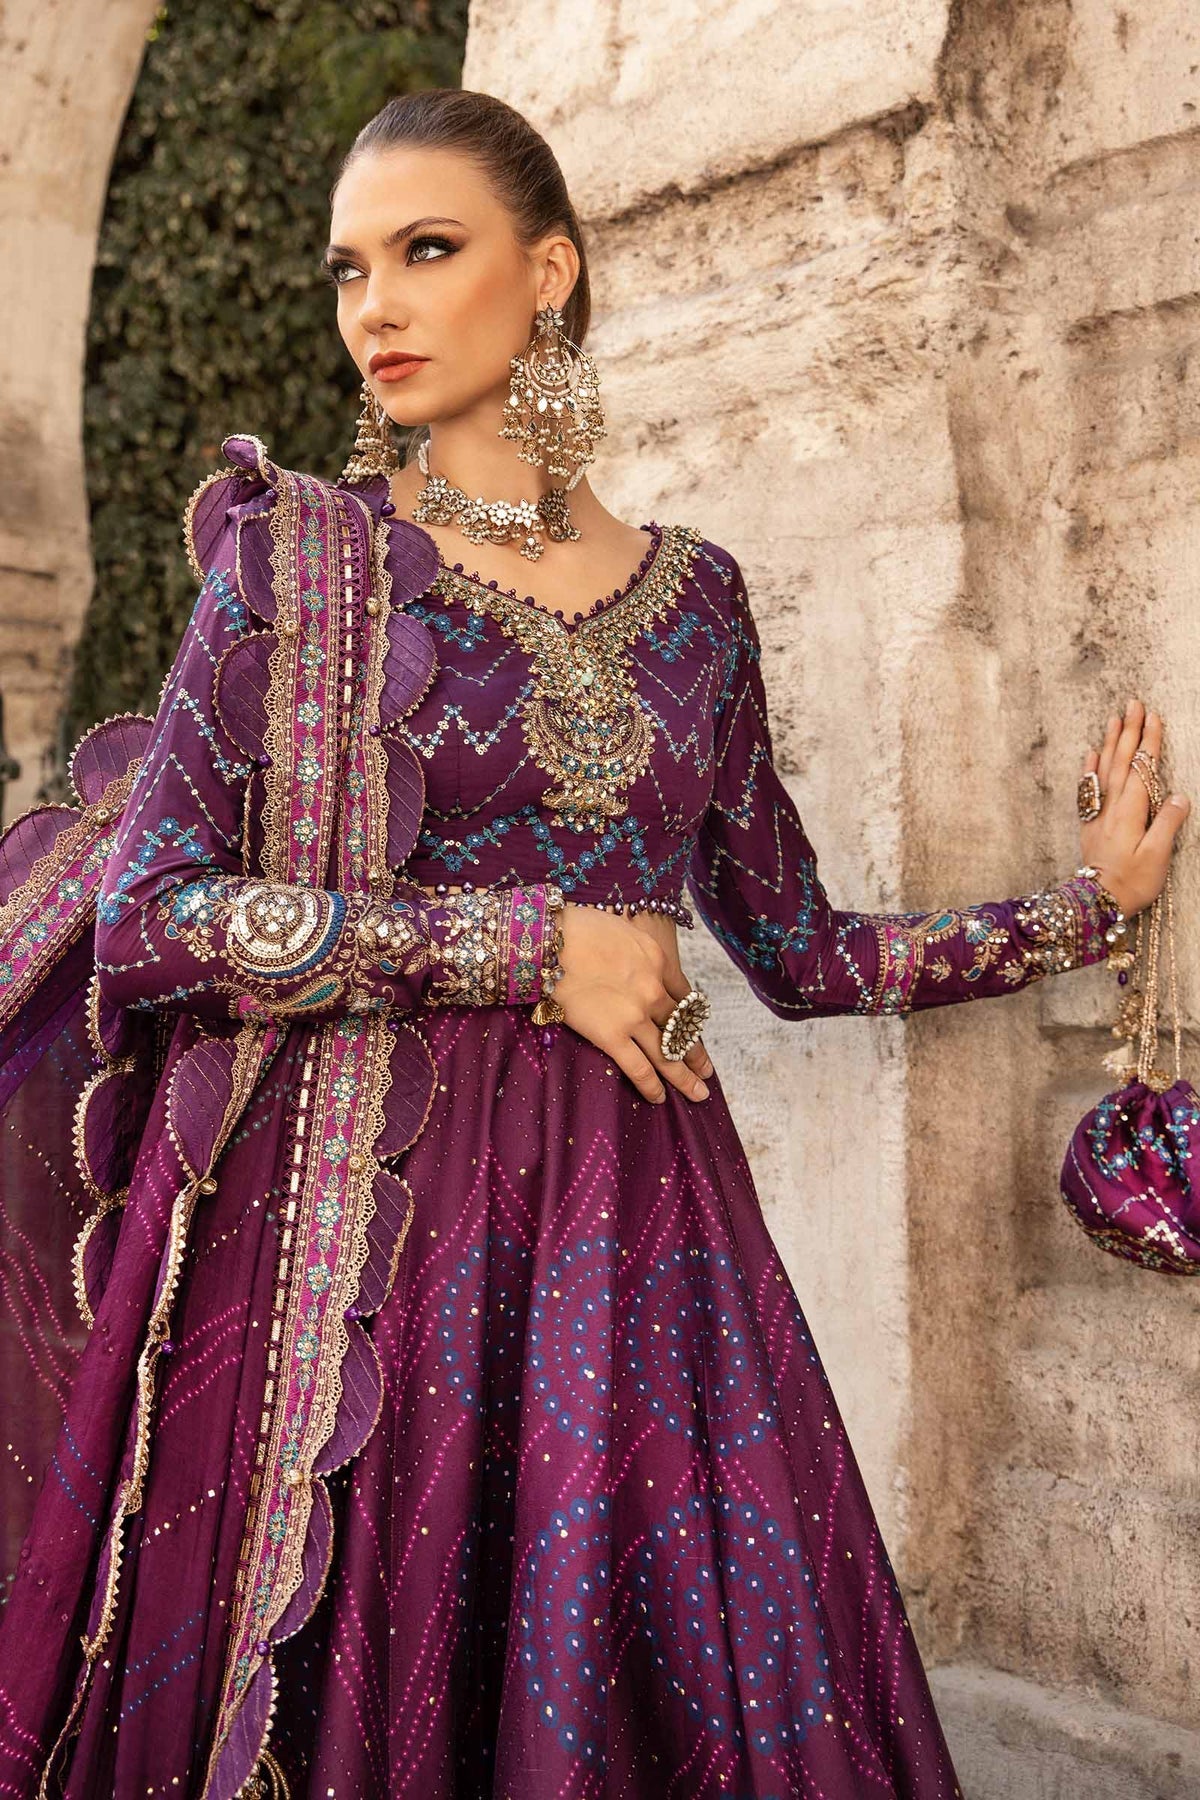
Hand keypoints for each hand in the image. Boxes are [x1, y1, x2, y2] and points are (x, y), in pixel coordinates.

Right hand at [554, 904, 714, 1104]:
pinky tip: (659, 1097)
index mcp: (659, 961)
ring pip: (668, 1055)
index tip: (696, 1029)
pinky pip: (639, 1068)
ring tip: (698, 1093)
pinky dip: (651, 1086)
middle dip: (696, 1054)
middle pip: (682, 1029)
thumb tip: (637, 960)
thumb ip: (638, 951)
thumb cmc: (578, 928)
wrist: (549, 941)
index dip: (692, 1017)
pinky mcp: (612, 1036)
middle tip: (707, 1072)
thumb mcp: (623, 929)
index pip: (684, 996)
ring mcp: (635, 1016)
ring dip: (685, 1078)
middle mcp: (654, 991)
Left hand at [1079, 698, 1189, 916]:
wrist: (1096, 902)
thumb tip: (1181, 796)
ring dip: (1110, 741)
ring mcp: (1098, 813)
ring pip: (1104, 768)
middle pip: (1122, 760)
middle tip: (1134, 703)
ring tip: (1114, 718)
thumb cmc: (1131, 882)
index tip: (1154, 716)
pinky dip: (1090, 767)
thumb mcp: (1157, 856)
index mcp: (1131, 811)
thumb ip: (1168, 823)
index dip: (1150, 741)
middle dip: (1129, 730)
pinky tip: (1090, 753)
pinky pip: (1089, 787)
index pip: (1143, 768)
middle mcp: (1112, 806)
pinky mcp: (1090, 823)